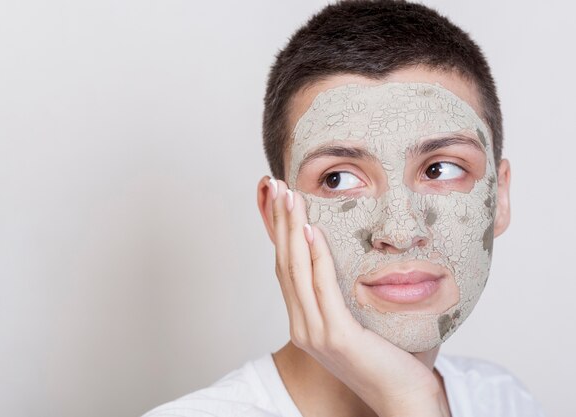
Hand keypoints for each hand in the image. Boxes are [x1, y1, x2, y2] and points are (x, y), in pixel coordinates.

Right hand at [268, 177, 448, 416]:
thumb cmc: (388, 358)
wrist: (404, 398)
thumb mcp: (359, 320)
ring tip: (290, 196)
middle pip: (284, 263)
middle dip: (280, 222)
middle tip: (278, 186)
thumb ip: (344, 293)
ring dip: (292, 229)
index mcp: (305, 322)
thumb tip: (347, 259)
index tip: (277, 201)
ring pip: (297, 271)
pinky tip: (311, 231)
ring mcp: (316, 333)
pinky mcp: (336, 337)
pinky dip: (315, 257)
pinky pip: (322, 289)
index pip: (285, 268)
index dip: (278, 233)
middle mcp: (302, 327)